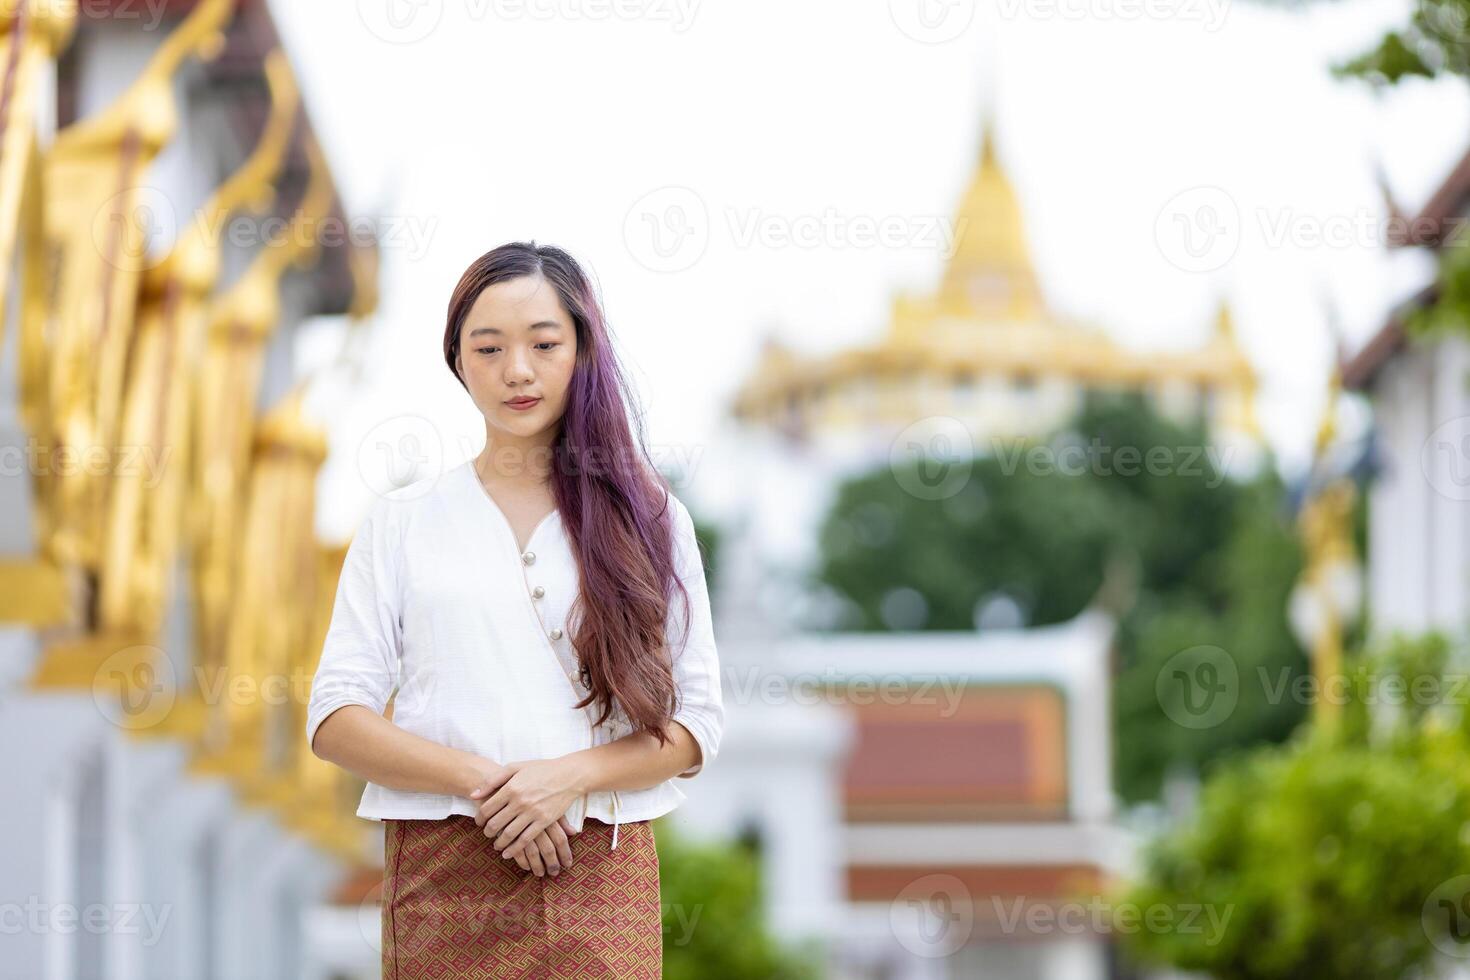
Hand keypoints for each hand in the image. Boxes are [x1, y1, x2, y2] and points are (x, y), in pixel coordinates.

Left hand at [470, 757, 584, 862]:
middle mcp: (520, 801)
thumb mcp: (515, 767)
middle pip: (495, 823)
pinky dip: (515, 849)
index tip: (479, 822)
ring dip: (499, 843)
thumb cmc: (541, 769)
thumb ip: (493, 780)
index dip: (479, 818)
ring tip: (496, 845)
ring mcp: (533, 812)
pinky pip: (526, 839)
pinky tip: (508, 853)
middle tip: (487, 834)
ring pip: (509, 834)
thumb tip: (473, 795)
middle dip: (488, 832)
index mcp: (511, 787)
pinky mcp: (544, 821)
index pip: (487, 808)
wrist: (568, 775)